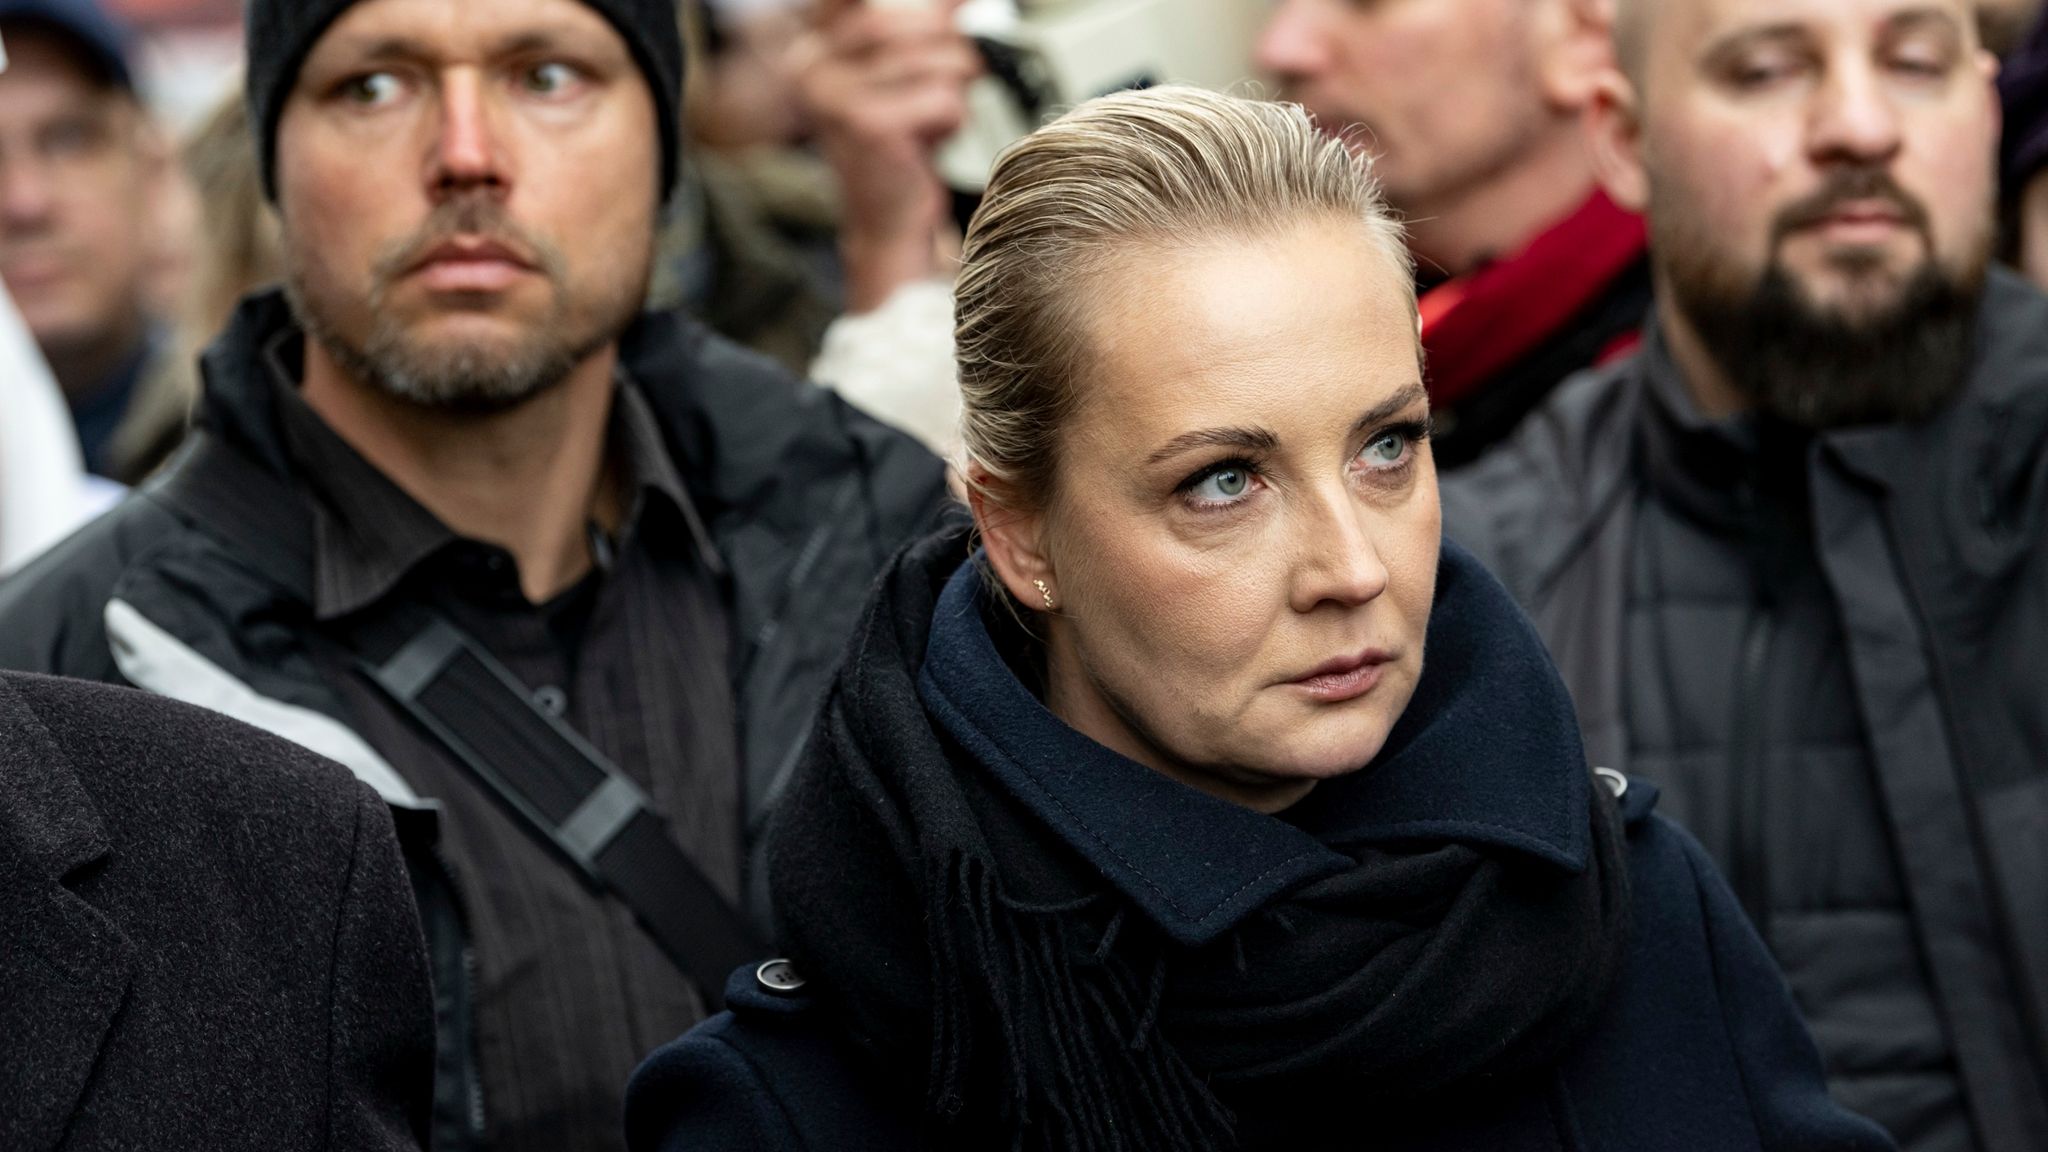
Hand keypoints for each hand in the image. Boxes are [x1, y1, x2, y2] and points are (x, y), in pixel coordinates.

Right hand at [796, 0, 979, 311]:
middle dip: (951, 49)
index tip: (949, 5)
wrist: (888, 220)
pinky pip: (945, 97)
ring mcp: (836, 96)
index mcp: (814, 48)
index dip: (912, 4)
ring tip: (931, 120)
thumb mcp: (902, 74)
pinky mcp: (869, 125)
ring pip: (939, 60)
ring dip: (955, 91)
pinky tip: (930, 142)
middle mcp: (813, 66)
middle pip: (917, 21)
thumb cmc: (899, 147)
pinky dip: (953, 120)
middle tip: (948, 84)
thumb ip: (921, 27)